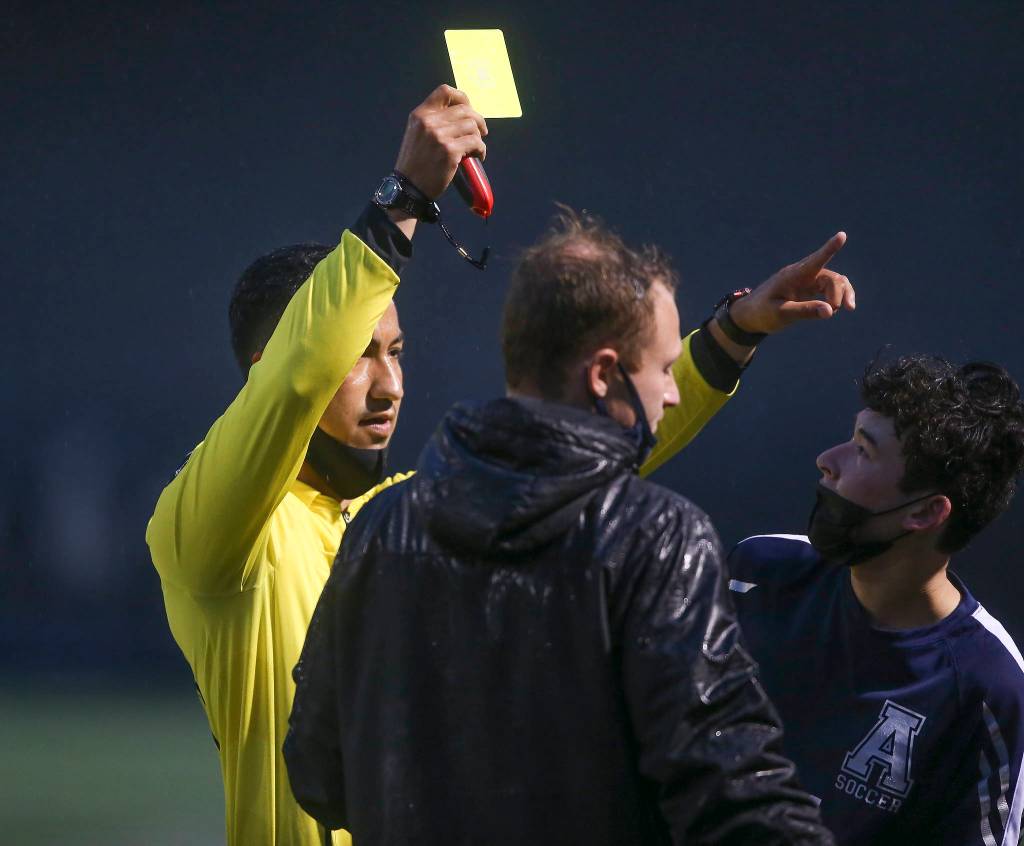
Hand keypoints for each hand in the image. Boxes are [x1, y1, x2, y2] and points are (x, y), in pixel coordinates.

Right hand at [393, 85, 487, 199]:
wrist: (409, 188)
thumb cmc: (415, 164)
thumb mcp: (417, 134)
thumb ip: (434, 121)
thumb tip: (463, 115)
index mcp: (420, 114)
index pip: (445, 91)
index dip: (462, 98)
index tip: (469, 110)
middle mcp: (429, 122)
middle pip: (464, 110)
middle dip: (477, 120)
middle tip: (481, 132)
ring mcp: (439, 136)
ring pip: (472, 126)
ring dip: (478, 138)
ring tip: (475, 148)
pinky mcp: (450, 151)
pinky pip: (475, 143)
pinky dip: (481, 150)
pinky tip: (478, 156)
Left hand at [729, 232, 855, 335]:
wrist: (751, 315)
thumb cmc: (762, 312)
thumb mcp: (781, 314)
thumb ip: (805, 311)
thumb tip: (831, 311)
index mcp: (793, 276)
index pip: (815, 261)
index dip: (829, 249)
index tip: (841, 235)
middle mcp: (803, 275)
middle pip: (831, 277)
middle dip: (838, 292)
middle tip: (833, 311)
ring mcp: (808, 281)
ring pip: (835, 281)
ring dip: (842, 294)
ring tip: (843, 310)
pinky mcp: (810, 289)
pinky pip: (831, 288)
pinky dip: (837, 297)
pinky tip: (835, 310)